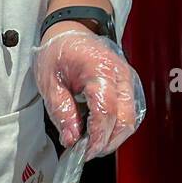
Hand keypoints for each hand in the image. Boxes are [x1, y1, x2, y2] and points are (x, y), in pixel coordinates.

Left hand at [33, 28, 145, 155]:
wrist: (70, 31)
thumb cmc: (59, 52)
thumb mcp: (49, 82)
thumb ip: (61, 112)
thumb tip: (71, 139)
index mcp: (99, 69)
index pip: (106, 111)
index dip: (97, 136)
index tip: (84, 151)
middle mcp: (121, 74)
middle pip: (125, 119)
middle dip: (107, 141)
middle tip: (85, 151)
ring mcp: (128, 80)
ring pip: (132, 119)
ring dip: (114, 137)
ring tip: (90, 143)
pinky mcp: (129, 86)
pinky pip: (130, 113)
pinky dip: (117, 127)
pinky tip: (99, 130)